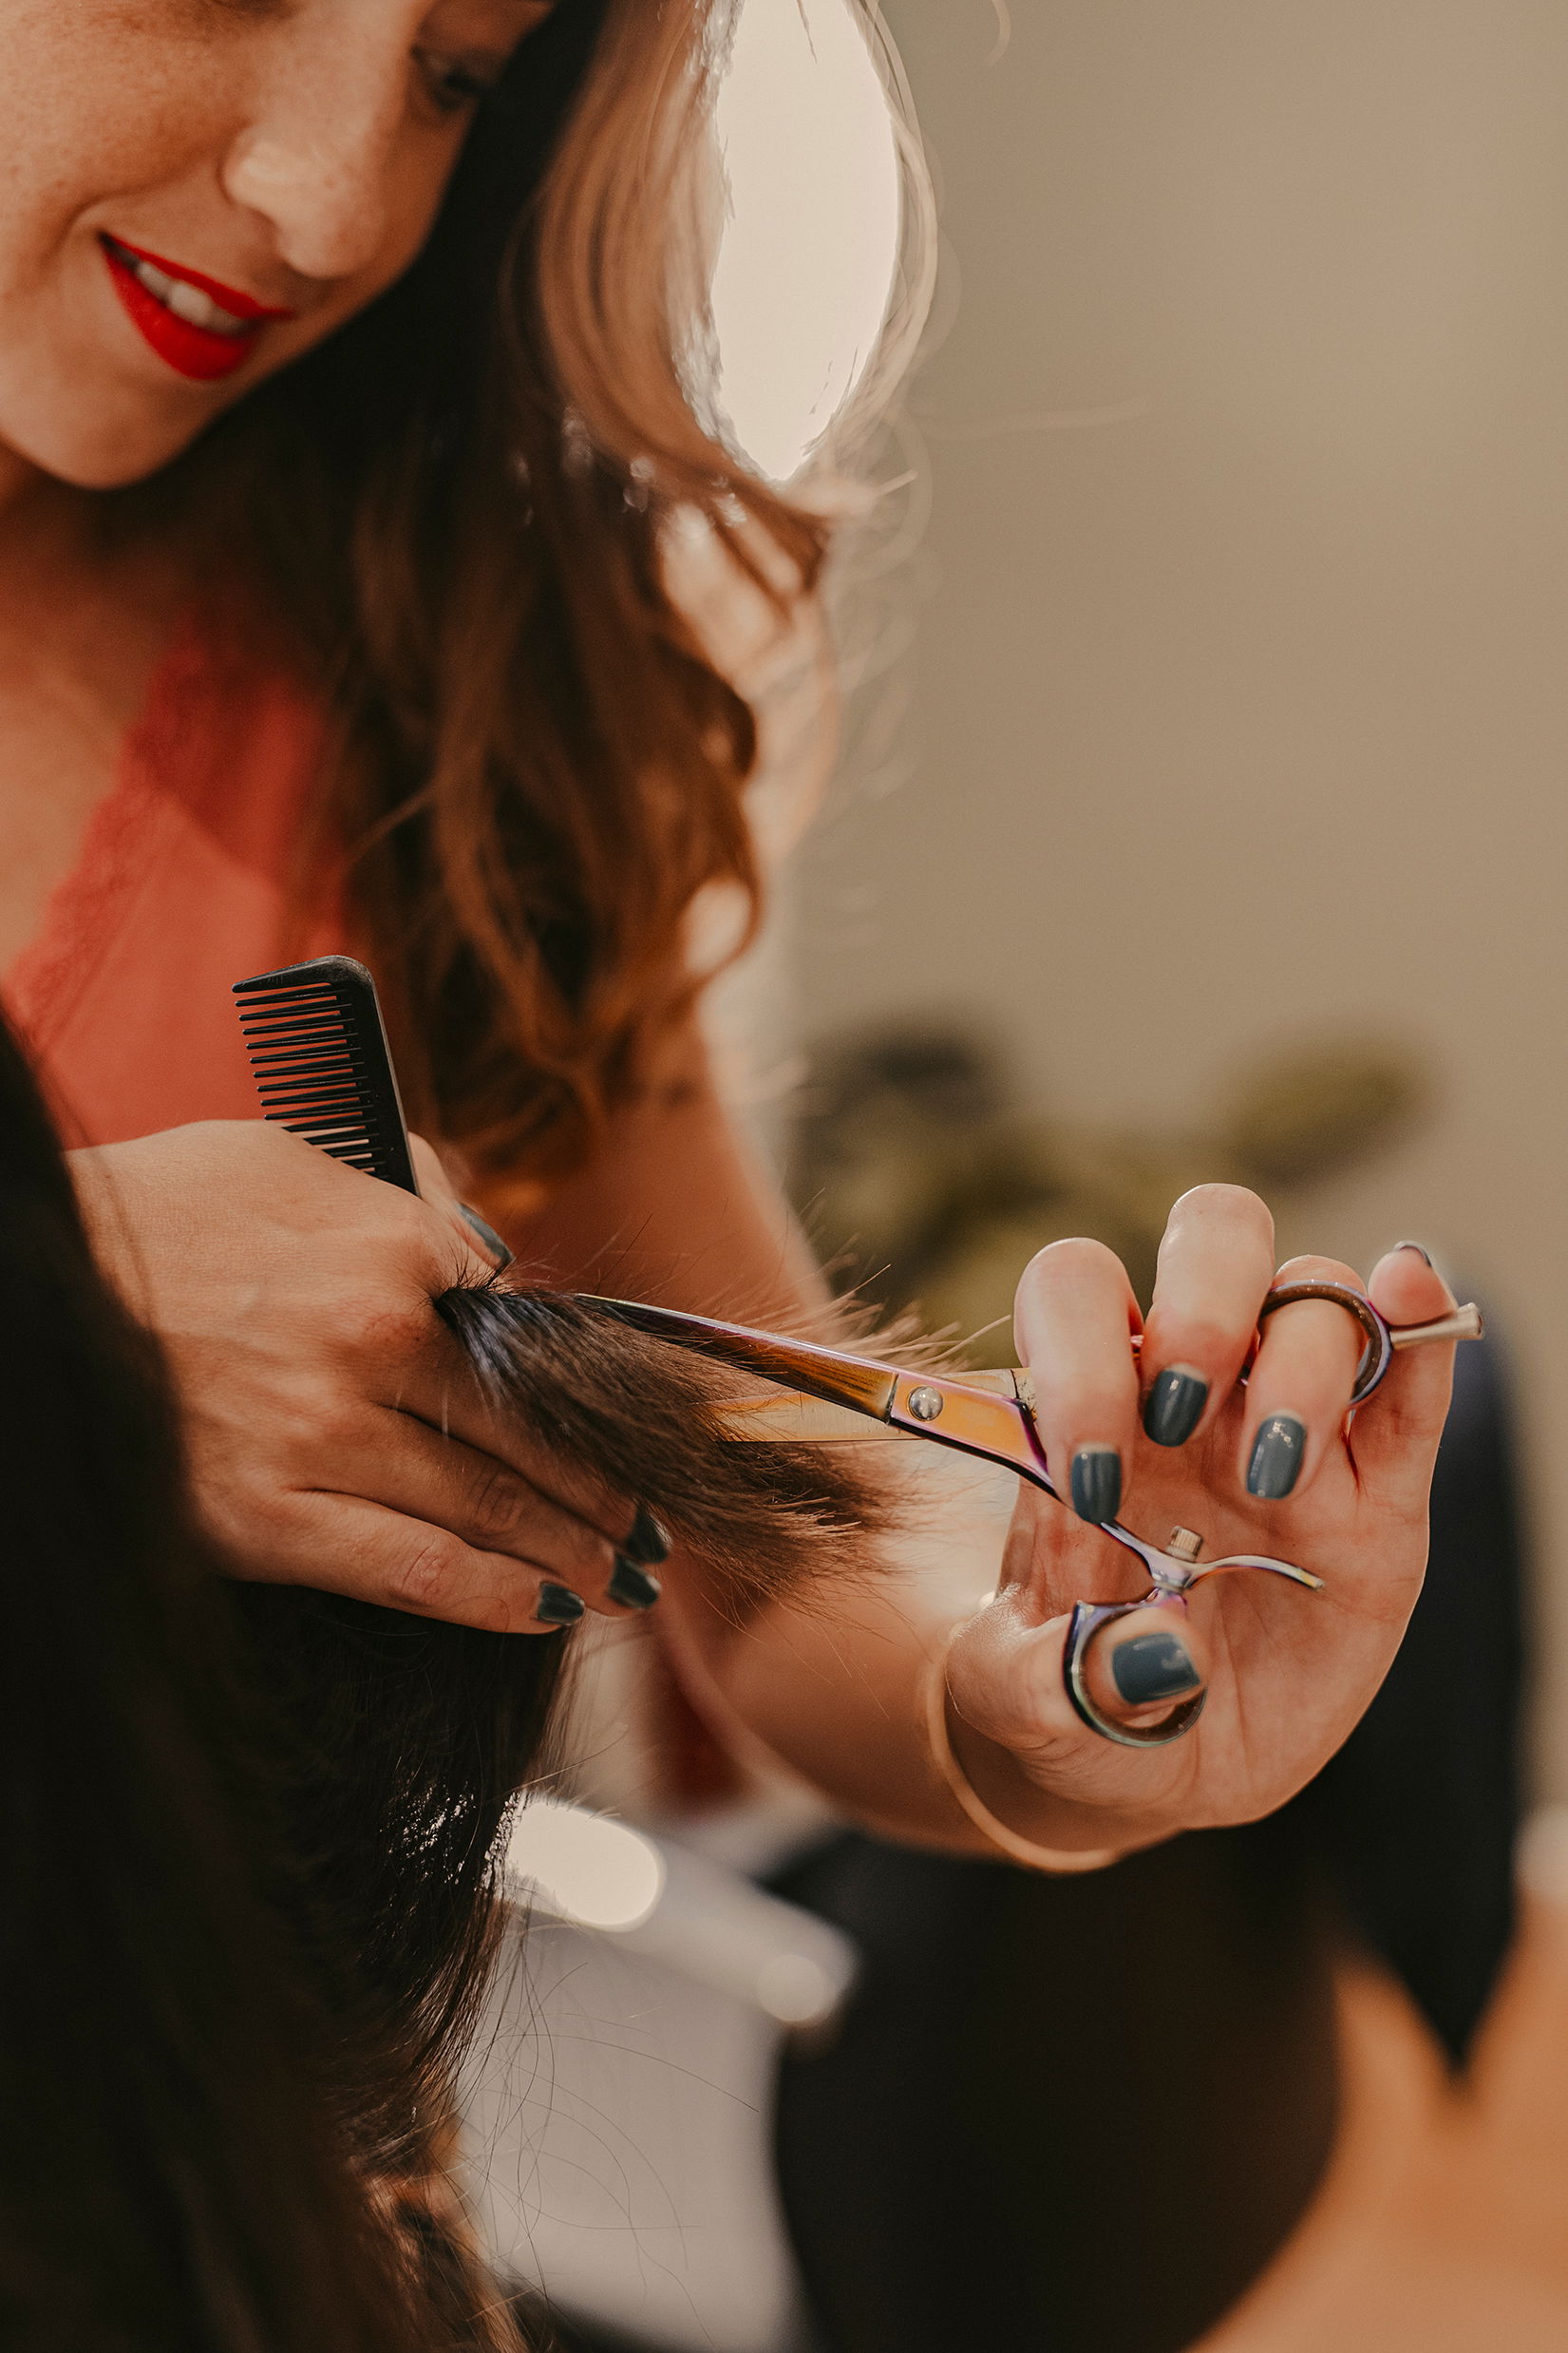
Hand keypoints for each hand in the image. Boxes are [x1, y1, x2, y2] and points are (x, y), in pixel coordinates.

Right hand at [70, 1121, 650, 1631]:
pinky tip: (547, 1615)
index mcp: (388, 1242)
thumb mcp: (286, 1154)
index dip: (580, 1386)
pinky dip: (491, 1598)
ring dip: (575, 1548)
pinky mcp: (261, 1518)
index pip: (522, 1331)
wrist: (34, 1287)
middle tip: (654, 1521)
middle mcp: (369, 1339)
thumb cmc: (158, 1210)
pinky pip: (408, 1571)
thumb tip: (486, 1242)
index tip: (621, 1422)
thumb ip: (403, 1186)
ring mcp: (316, 1433)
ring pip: (484, 1503)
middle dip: (606, 1485)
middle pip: (526, 1427)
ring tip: (625, 1578)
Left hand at [944, 1185, 1457, 1856]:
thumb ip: (1058, 1680)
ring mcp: (1290, 1432)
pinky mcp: (1375, 1499)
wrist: (1144, 1759)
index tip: (1087, 1479)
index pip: (1077, 1294)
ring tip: (1271, 1479)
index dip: (1079, 1355)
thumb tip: (1154, 1653)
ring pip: (1315, 1303)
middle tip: (1179, 1419)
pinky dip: (1420, 1331)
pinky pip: (1408, 1393)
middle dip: (1201, 1308)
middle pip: (1210, 1245)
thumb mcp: (1027, 1704)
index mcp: (1085, 1406)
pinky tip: (1413, 1286)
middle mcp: (1192, 1390)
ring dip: (1301, 1361)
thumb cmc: (1065, 1697)